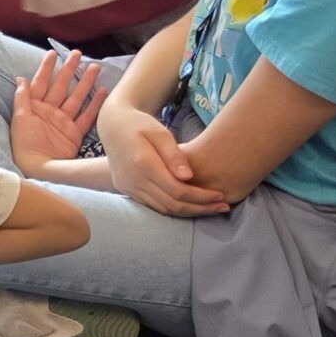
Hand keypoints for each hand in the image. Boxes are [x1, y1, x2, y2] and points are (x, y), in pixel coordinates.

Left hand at [10, 49, 106, 177]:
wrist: (37, 167)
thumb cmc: (24, 144)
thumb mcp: (20, 118)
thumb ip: (22, 98)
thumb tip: (20, 79)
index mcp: (35, 107)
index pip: (41, 82)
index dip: (46, 67)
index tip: (53, 52)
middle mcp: (50, 112)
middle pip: (61, 86)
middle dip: (69, 70)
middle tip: (78, 54)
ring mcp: (64, 122)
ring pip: (77, 97)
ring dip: (85, 82)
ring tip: (94, 67)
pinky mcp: (75, 133)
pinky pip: (87, 116)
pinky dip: (95, 104)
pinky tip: (103, 91)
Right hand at [101, 103, 228, 216]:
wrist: (112, 126)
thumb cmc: (140, 124)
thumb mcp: (160, 132)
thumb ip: (174, 155)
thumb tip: (188, 177)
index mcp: (143, 163)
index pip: (177, 190)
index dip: (201, 197)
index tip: (221, 195)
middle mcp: (133, 179)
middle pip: (172, 204)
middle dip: (200, 208)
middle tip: (223, 206)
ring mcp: (128, 187)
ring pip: (162, 209)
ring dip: (188, 212)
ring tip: (211, 209)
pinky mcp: (126, 190)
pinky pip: (152, 206)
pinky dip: (173, 208)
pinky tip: (190, 205)